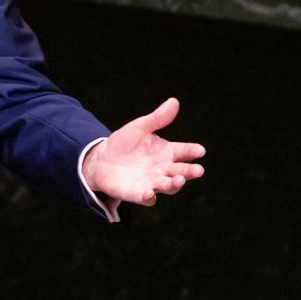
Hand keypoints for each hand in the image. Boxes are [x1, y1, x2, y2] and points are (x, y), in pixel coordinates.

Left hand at [82, 98, 205, 205]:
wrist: (100, 159)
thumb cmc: (124, 143)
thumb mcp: (139, 127)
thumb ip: (157, 118)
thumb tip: (174, 101)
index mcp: (168, 152)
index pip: (185, 151)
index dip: (192, 151)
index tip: (200, 150)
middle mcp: (164, 169)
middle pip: (181, 171)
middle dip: (190, 171)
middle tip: (198, 170)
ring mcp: (153, 182)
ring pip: (169, 186)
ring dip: (174, 184)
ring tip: (178, 180)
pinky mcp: (138, 193)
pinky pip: (147, 198)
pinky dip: (149, 196)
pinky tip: (149, 192)